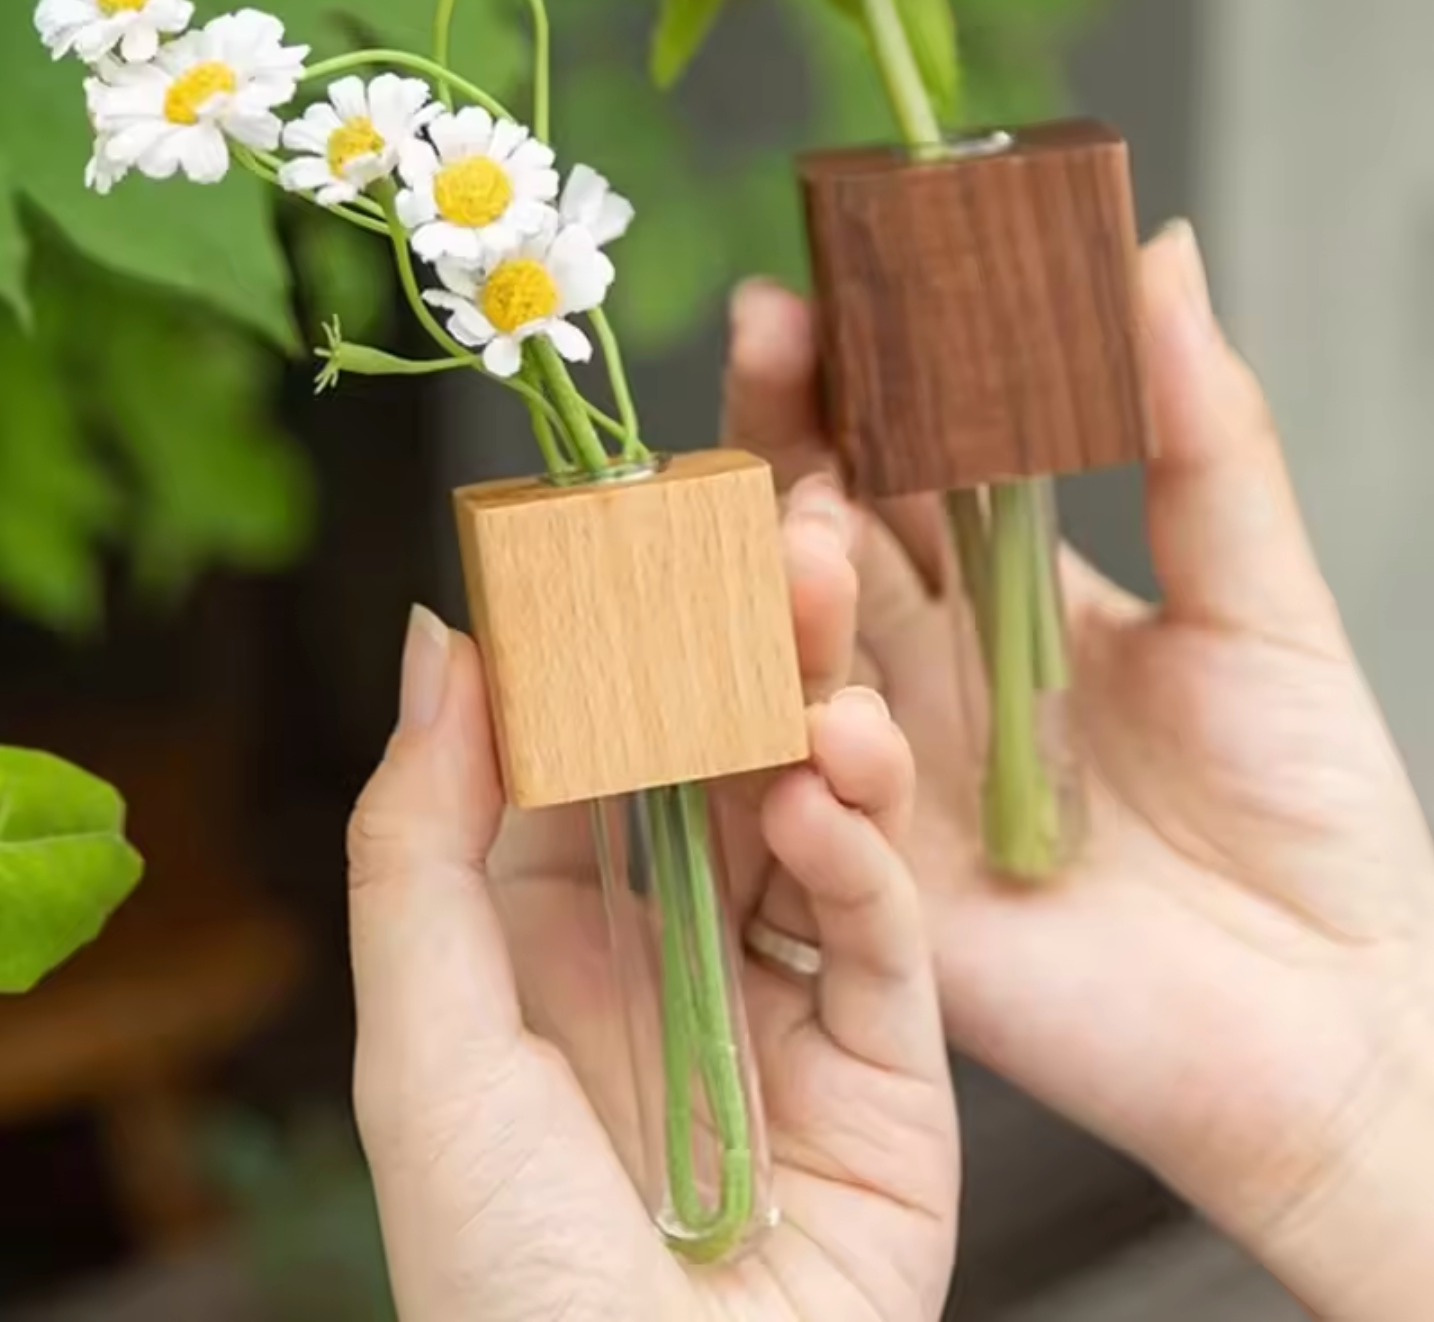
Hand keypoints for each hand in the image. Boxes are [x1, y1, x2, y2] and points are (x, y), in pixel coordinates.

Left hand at [346, 492, 957, 1321]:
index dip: (614, 637)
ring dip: (817, 725)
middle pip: (715, 759)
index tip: (643, 527)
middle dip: (744, 651)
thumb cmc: (505, 1276)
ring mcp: (783, 993)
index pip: (591, 741)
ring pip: (813, 816)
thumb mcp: (426, 1041)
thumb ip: (419, 834)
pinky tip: (830, 802)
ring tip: (816, 647)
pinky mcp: (887, 1056)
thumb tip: (434, 638)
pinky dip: (859, 855)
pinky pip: (878, 931)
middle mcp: (671, 942)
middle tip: (777, 540)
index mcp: (550, 927)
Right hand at [723, 223, 1433, 1319]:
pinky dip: (799, 770)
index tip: (809, 295)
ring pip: (787, 667)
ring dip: (779, 600)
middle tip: (771, 366)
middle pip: (811, 546)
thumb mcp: (1261, 601)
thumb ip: (1199, 437)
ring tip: (809, 544)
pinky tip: (811, 728)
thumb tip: (1159, 252)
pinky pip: (806, 820)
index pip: (889, 462)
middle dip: (780, 454)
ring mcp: (883, 778)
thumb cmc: (1308, 811)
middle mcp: (914, 673)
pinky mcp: (875, 888)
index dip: (844, 379)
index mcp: (994, 593)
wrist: (1330, 1014)